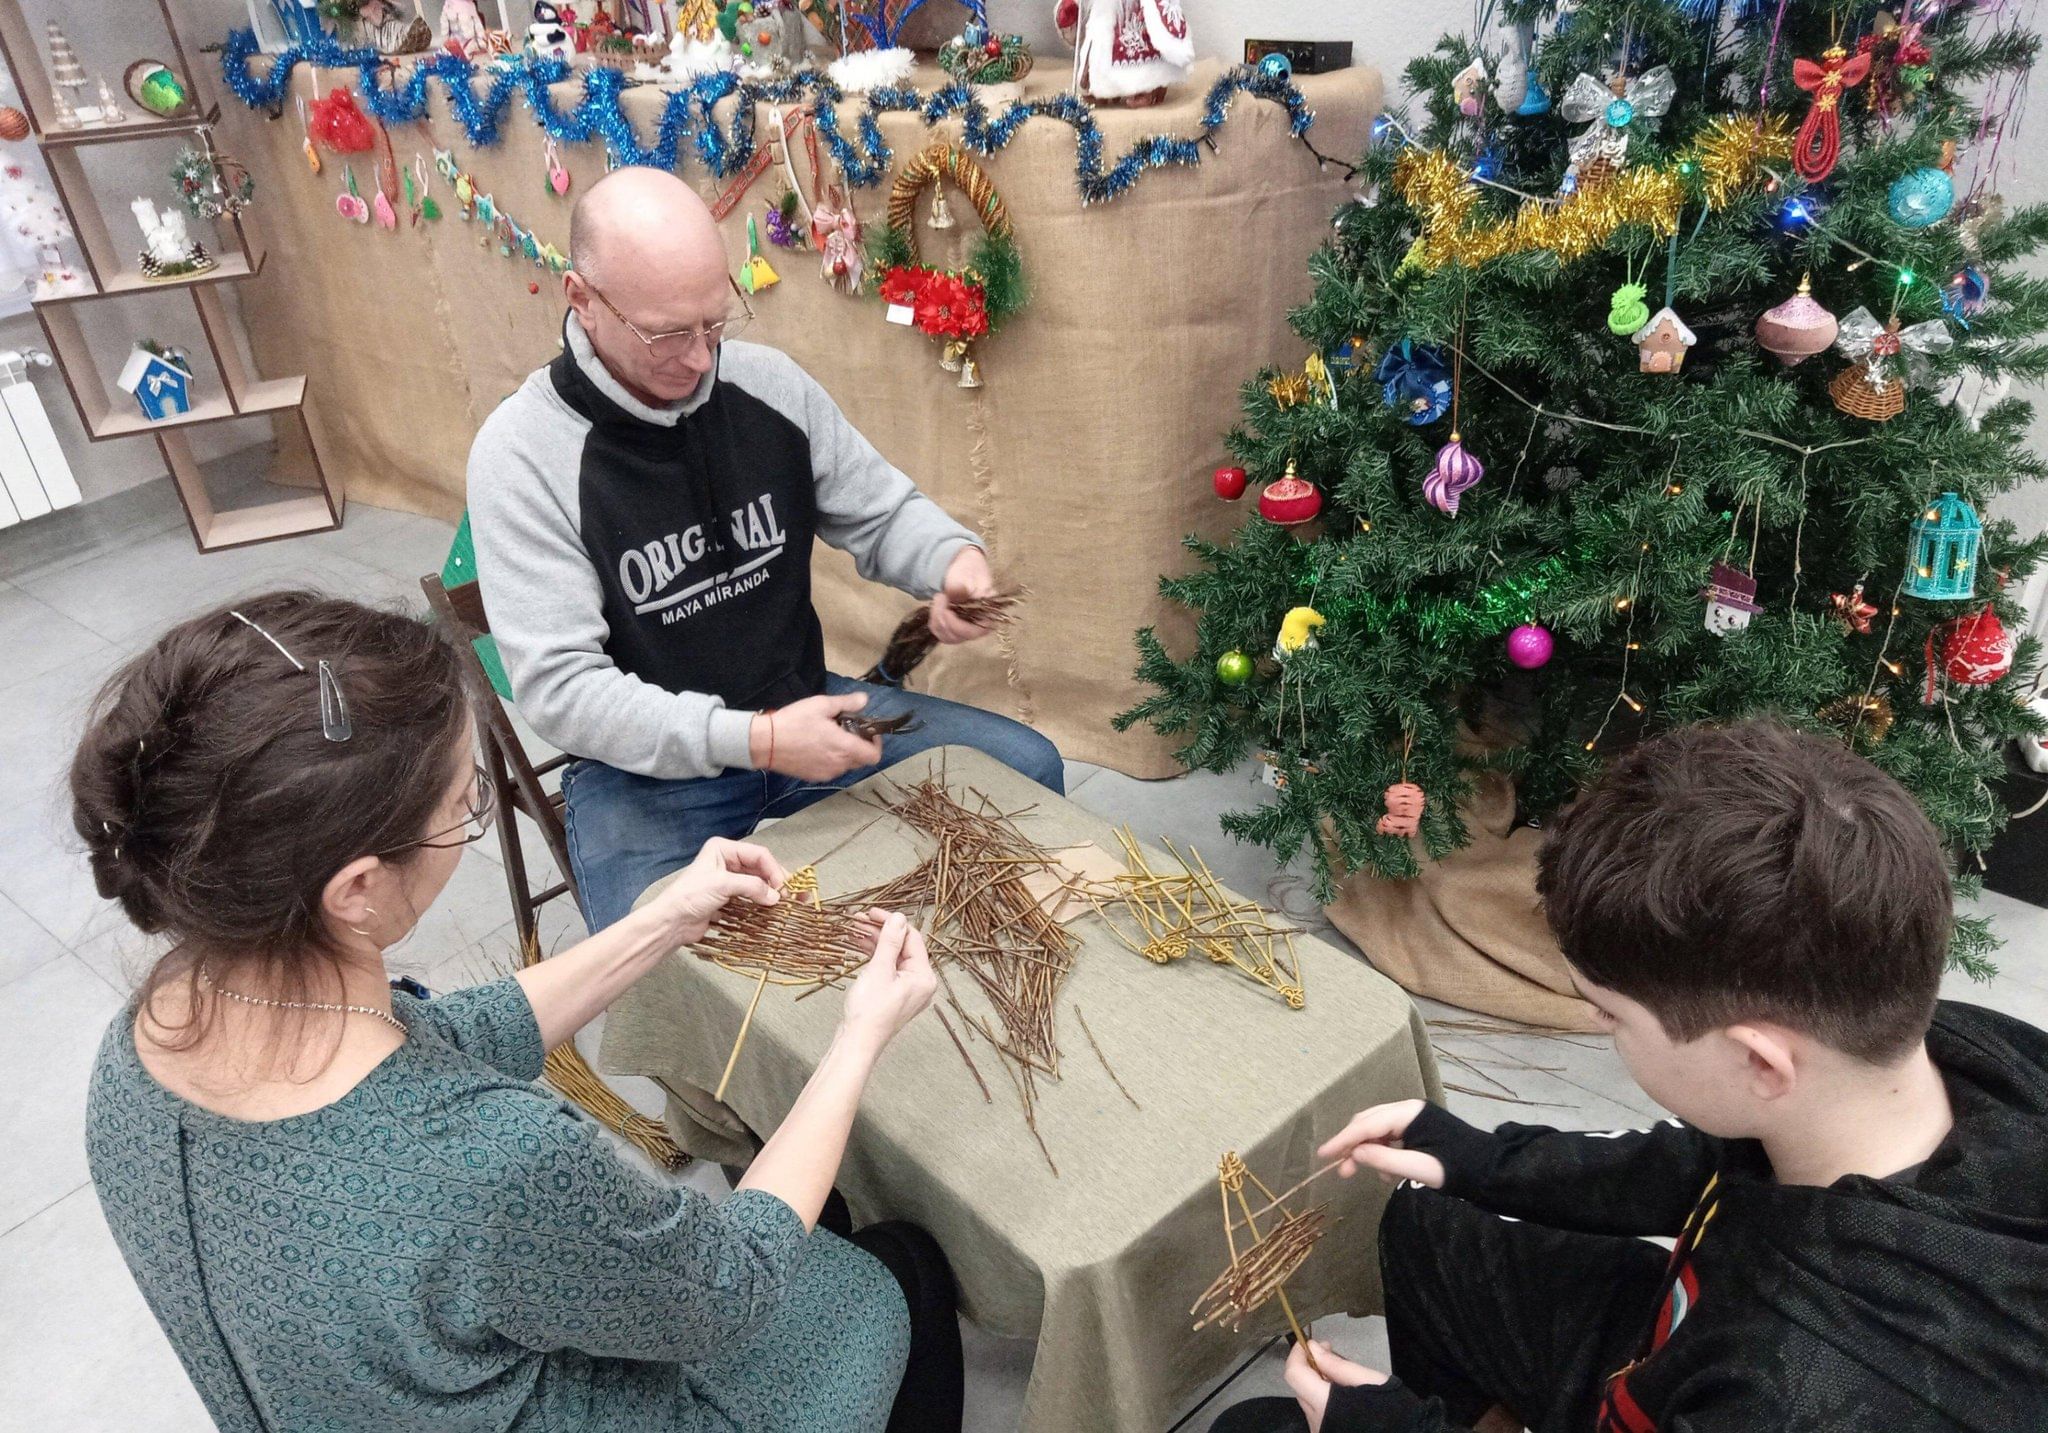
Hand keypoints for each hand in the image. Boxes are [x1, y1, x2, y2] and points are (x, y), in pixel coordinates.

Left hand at [643, 838, 785, 944]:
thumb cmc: (691, 896)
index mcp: (723, 849)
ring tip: (787, 904)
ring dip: (771, 892)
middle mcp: (728, 861)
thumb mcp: (722, 885)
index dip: (774, 869)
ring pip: (758, 883)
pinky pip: (751, 897)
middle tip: (792, 896)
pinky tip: (772, 910)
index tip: (784, 887)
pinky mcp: (729, 897)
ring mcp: (729, 880)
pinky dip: (762, 902)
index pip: (758, 854)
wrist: (672, 922)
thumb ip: (752, 887)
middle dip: (776, 881)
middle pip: (760, 868)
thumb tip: (776, 897)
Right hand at [750, 692, 883, 780]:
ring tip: (829, 737)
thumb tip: (864, 700)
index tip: (867, 731)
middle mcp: (839, 765)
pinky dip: (831, 759)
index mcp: (844, 747)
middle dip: (859, 746)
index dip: (876, 744)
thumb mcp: (821, 705)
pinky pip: (831, 769)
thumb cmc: (794, 722)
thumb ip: (847, 703)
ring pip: (846, 765)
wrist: (765, 742)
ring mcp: (826, 773)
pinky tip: (817, 747)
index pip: (874, 756)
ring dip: (844, 753)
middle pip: (861, 760)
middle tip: (846, 730)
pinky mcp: (814, 777)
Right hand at [838, 911, 937, 1053]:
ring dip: (875, 941)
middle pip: (902, 946)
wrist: (857, 1042)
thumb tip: (898, 917)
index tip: (872, 912)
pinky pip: (887, 968)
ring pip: (893, 956)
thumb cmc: (869, 1011)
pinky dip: (874, 956)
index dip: (891, 922)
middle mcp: (920, 983)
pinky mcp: (893, 994)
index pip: (912, 938)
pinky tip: (859, 945)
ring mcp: (907, 989)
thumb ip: (890, 941)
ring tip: (855, 929)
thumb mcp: (880, 969)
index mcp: (924, 977)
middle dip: (880, 931)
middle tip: (859, 919)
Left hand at [929, 546, 995, 645]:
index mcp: (987, 615)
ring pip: (945, 636)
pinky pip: (939, 631)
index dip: (958, 626)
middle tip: (940, 597)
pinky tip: (936, 605)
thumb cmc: (971, 570)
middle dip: (943, 619)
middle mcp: (976, 627)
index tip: (946, 610)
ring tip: (939, 598)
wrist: (963, 567)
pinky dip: (934, 619)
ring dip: (937, 618)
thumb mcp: (971, 574)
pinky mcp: (951, 627)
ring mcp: (963, 629)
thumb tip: (959, 594)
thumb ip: (967, 587)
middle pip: (957, 637)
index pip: (974, 632)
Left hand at [1284, 1340, 1387, 1431]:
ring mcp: (1319, 1432)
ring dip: (1317, 1384)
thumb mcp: (1369, 1380)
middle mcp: (1316, 1422)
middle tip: (1330, 1353)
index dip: (1297, 1354)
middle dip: (1311, 1367)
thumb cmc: (1392, 1409)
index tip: (1309, 1343)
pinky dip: (1323, 1400)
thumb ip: (1337, 1365)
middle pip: (1300, 1388)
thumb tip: (1312, 1348)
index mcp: (1324, 1405)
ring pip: (1308, 1401)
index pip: (1294, 1375)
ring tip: (1342, 1376)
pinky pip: (1316, 1414)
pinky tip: (1342, 1395)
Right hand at [1317, 1099, 1446, 1187]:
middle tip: (1342, 1170)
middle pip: (1370, 1123)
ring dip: (1370, 1152)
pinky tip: (1388, 1173)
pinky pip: (1393, 1138)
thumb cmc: (1456, 1168)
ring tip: (1370, 1175)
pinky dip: (1385, 1154)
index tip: (1324, 1154)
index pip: (1367, 1124)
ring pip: (1380, 1131)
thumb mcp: (1418, 1168)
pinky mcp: (1420, 1130)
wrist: (1489, 1171)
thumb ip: (1383, 1159)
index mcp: (1409, 1113)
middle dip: (1355, 1146)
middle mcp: (1409, 1110)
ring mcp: (1415, 1119)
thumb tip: (1355, 1153)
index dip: (1343, 1139)